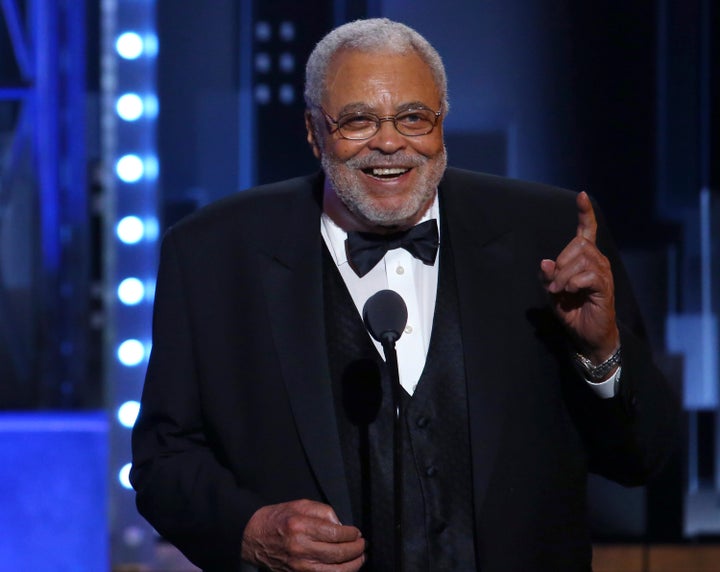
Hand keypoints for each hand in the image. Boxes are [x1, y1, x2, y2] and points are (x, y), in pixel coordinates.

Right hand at [241, 499, 365, 571]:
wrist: (251, 537)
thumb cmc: (277, 518)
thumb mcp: (300, 505)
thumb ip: (323, 512)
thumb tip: (342, 526)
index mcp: (301, 527)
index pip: (336, 535)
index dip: (351, 535)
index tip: (357, 532)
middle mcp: (300, 549)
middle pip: (338, 554)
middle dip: (356, 550)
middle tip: (362, 544)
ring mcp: (298, 566)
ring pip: (334, 571)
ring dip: (352, 566)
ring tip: (360, 558)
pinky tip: (345, 569)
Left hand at [539, 192, 619, 362]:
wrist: (587, 334)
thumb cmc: (571, 310)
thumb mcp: (552, 291)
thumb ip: (547, 276)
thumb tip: (545, 261)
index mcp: (585, 258)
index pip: (587, 230)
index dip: (584, 213)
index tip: (581, 195)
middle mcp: (598, 260)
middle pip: (578, 245)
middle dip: (560, 264)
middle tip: (554, 285)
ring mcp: (603, 273)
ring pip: (581, 260)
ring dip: (563, 276)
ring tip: (560, 291)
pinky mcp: (605, 287)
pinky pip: (588, 275)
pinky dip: (573, 283)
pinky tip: (570, 292)